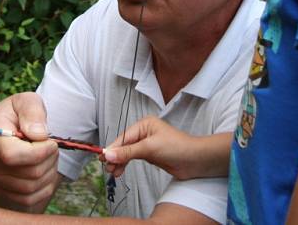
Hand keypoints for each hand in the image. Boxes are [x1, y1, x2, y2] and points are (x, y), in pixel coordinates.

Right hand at [0, 92, 59, 211]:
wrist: (3, 129)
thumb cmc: (18, 114)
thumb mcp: (26, 101)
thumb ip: (32, 112)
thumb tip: (39, 135)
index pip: (13, 156)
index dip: (39, 152)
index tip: (50, 141)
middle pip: (28, 174)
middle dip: (49, 160)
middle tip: (52, 147)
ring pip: (30, 189)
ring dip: (49, 173)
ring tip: (48, 157)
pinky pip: (28, 200)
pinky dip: (44, 187)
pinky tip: (44, 171)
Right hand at [103, 116, 230, 180]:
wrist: (195, 160)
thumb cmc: (176, 147)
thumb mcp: (149, 148)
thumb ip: (128, 152)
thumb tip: (108, 154)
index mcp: (144, 125)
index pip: (124, 137)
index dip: (112, 148)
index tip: (102, 158)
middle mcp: (145, 132)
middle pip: (124, 145)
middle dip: (115, 156)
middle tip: (107, 168)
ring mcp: (147, 144)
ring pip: (128, 153)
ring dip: (119, 162)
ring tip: (113, 173)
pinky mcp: (151, 154)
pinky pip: (134, 158)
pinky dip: (126, 164)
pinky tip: (121, 171)